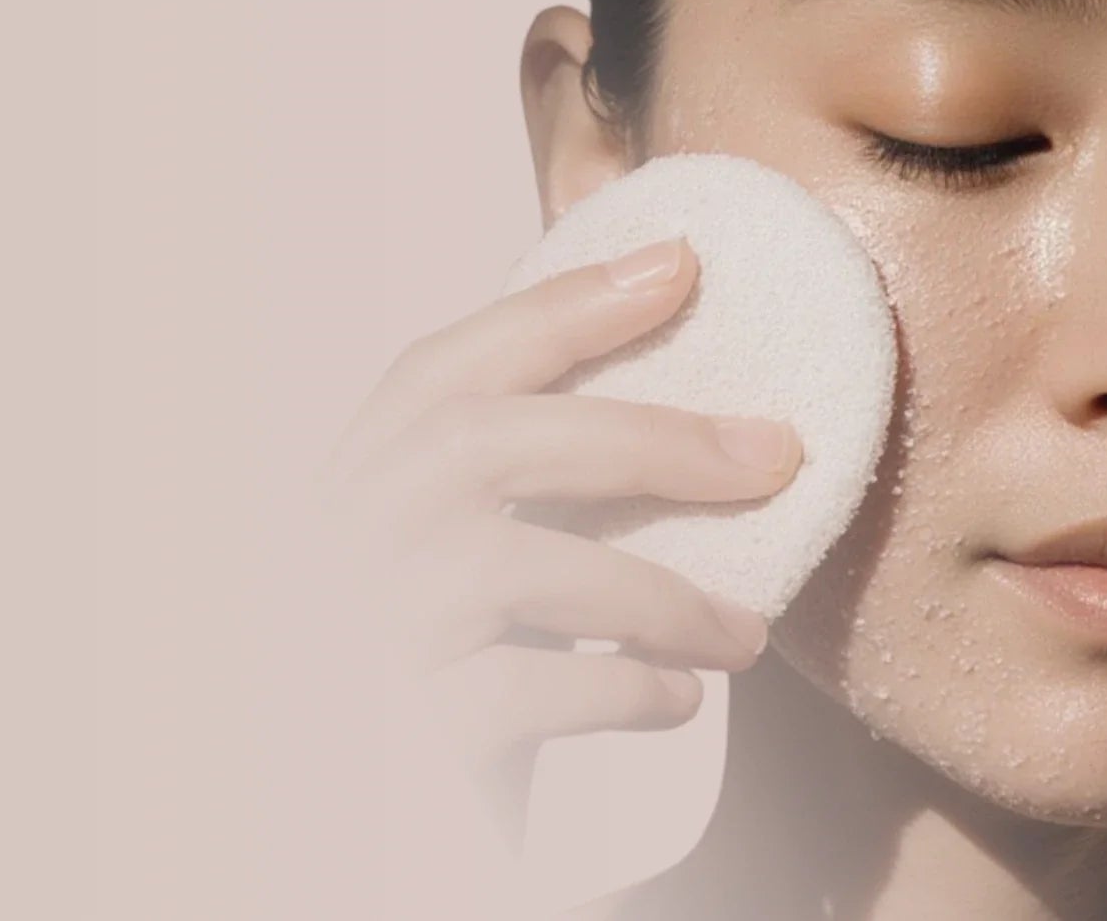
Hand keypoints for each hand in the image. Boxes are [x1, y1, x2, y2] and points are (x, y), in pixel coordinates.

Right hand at [317, 235, 799, 848]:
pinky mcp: (390, 737)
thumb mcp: (465, 570)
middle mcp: (331, 549)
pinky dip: (620, 689)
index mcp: (352, 491)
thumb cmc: (434, 687)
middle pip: (482, 443)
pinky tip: (676, 700)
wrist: (374, 840)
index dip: (560, 308)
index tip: (678, 266)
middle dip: (648, 437)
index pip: (440, 371)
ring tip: (746, 633)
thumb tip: (690, 414)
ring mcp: (352, 637)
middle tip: (775, 454)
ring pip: (511, 568)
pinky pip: (519, 692)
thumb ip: (524, 490)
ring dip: (659, 593)